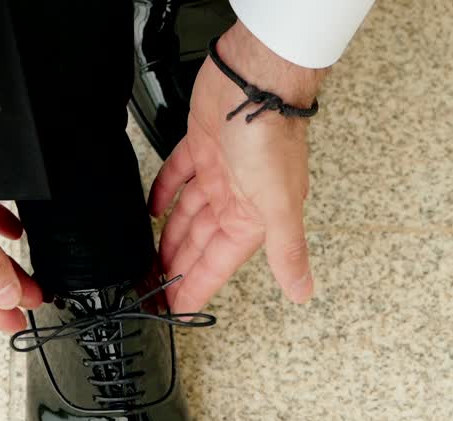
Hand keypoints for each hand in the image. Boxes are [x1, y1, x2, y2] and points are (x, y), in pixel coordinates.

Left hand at [148, 22, 326, 312]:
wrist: (254, 79)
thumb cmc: (270, 136)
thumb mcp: (279, 205)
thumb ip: (287, 249)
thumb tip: (302, 290)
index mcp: (252, 218)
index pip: (218, 264)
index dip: (197, 287)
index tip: (178, 309)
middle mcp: (236, 198)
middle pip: (199, 244)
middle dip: (179, 267)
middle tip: (155, 289)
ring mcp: (218, 172)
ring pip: (188, 215)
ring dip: (170, 236)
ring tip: (150, 258)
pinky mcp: (201, 145)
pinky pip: (178, 177)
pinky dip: (165, 193)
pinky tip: (153, 209)